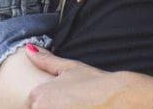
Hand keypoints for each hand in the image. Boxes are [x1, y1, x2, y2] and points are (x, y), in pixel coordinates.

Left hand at [23, 46, 152, 107]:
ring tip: (83, 108)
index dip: (53, 107)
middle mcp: (39, 108)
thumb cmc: (98, 84)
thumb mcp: (71, 69)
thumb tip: (28, 49)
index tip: (70, 104)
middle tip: (78, 106)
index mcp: (36, 95)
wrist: (124, 97)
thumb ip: (46, 61)